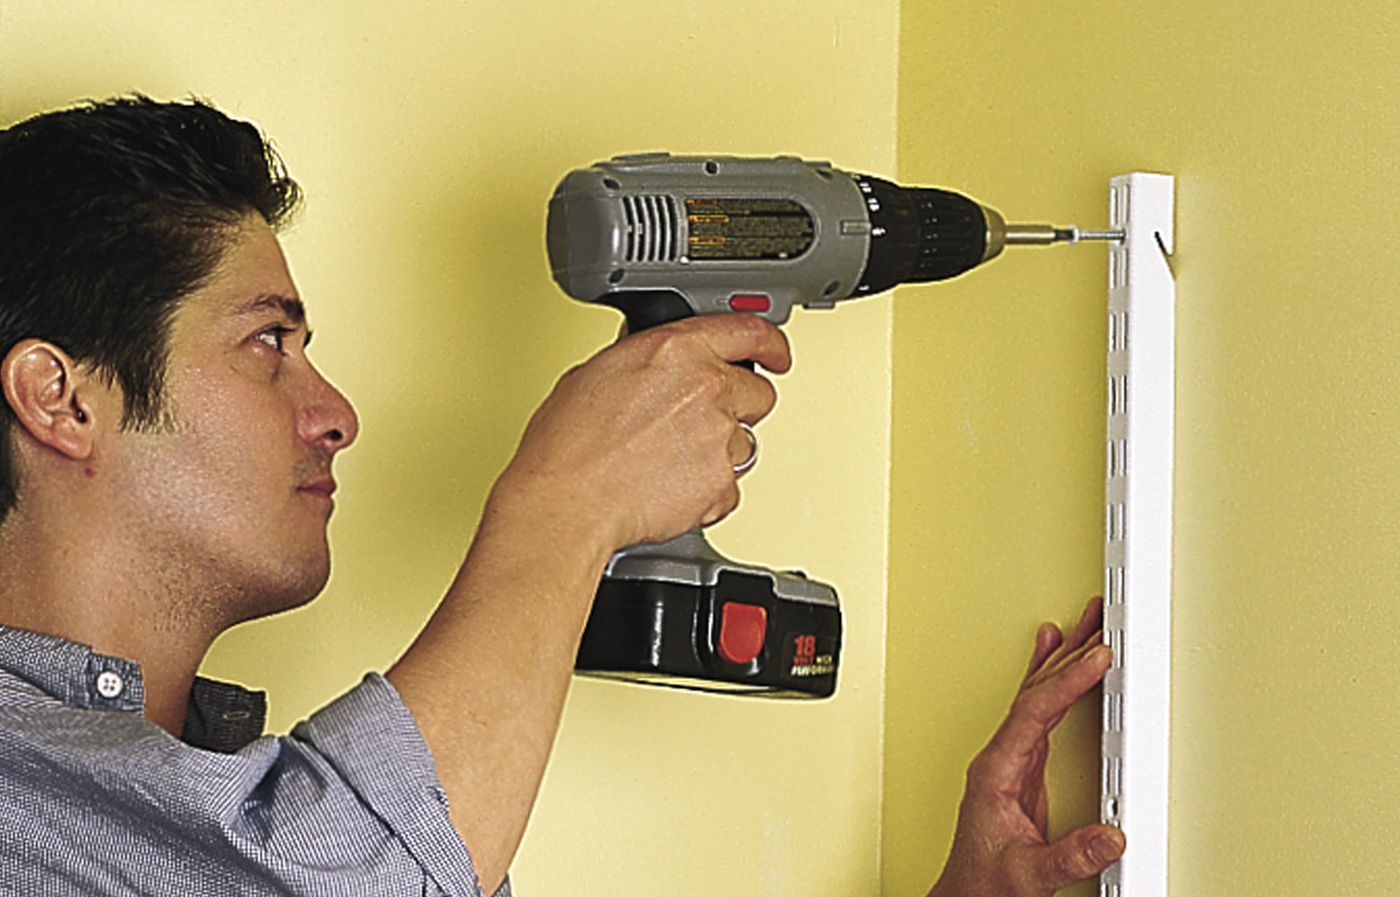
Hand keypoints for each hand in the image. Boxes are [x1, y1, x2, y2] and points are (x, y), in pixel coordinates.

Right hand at [495, 313, 790, 550]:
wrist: (567, 501)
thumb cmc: (569, 444)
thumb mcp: (599, 371)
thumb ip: (646, 360)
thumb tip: (657, 363)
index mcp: (678, 348)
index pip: (750, 331)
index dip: (771, 343)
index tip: (777, 353)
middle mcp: (707, 387)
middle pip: (758, 392)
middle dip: (736, 406)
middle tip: (698, 422)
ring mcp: (719, 437)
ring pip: (745, 442)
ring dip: (717, 452)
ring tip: (669, 461)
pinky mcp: (722, 483)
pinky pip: (730, 487)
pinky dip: (707, 491)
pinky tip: (668, 487)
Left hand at [928, 598, 1124, 896]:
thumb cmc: (985, 884)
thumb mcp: (1029, 875)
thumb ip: (1069, 855)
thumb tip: (1111, 836)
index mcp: (996, 770)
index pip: (1034, 712)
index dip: (1067, 681)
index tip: (1097, 656)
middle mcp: (1001, 757)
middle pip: (1036, 689)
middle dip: (1070, 651)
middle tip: (1099, 616)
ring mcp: (1011, 759)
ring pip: (1038, 694)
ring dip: (1064, 658)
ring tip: (1086, 622)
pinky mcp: (1023, 768)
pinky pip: (1040, 711)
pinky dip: (1053, 682)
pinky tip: (1059, 658)